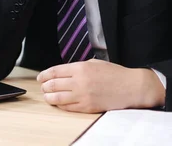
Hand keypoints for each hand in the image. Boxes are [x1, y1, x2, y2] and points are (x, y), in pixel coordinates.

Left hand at [36, 59, 164, 112]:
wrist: (131, 87)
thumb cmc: (115, 74)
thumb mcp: (94, 63)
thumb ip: (78, 67)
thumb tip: (64, 72)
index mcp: (80, 68)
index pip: (55, 71)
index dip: (44, 75)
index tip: (40, 77)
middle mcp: (79, 82)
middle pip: (53, 85)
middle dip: (45, 87)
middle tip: (43, 87)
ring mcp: (82, 96)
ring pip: (57, 98)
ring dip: (49, 97)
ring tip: (47, 96)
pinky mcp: (87, 107)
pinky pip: (68, 108)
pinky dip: (60, 106)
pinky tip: (58, 103)